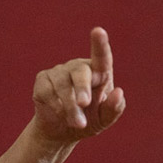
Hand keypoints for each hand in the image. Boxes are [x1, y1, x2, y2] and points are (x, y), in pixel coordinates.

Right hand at [31, 28, 125, 142]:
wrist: (64, 131)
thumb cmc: (91, 120)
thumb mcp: (105, 119)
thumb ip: (114, 108)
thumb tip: (119, 92)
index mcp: (100, 72)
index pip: (102, 56)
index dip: (100, 43)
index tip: (98, 31)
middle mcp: (79, 67)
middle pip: (80, 72)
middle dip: (82, 89)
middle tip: (84, 103)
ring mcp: (60, 71)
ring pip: (62, 85)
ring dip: (70, 107)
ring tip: (78, 123)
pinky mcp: (43, 79)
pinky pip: (47, 91)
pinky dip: (55, 107)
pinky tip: (60, 115)